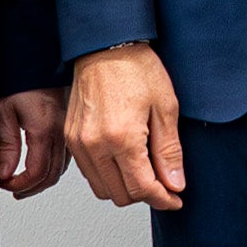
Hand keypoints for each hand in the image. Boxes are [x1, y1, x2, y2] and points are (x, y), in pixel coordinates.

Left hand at [0, 88, 63, 198]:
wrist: (37, 60)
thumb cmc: (20, 78)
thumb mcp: (4, 110)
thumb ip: (5, 144)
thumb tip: (4, 173)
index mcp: (45, 129)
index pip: (37, 172)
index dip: (19, 184)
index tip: (3, 183)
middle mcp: (62, 132)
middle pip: (51, 176)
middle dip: (29, 188)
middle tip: (10, 187)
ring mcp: (68, 131)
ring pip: (60, 170)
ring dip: (41, 182)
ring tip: (22, 184)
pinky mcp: (70, 128)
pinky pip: (66, 158)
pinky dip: (52, 170)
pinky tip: (39, 169)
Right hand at [64, 44, 187, 210]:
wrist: (106, 47)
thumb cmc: (136, 69)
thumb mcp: (165, 108)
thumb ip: (169, 152)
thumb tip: (174, 184)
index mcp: (122, 138)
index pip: (142, 189)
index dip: (163, 199)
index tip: (174, 199)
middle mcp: (95, 145)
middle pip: (120, 196)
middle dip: (145, 196)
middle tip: (164, 185)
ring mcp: (79, 143)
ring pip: (102, 189)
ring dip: (125, 188)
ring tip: (145, 172)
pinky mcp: (71, 138)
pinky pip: (89, 173)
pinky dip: (108, 176)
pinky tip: (125, 162)